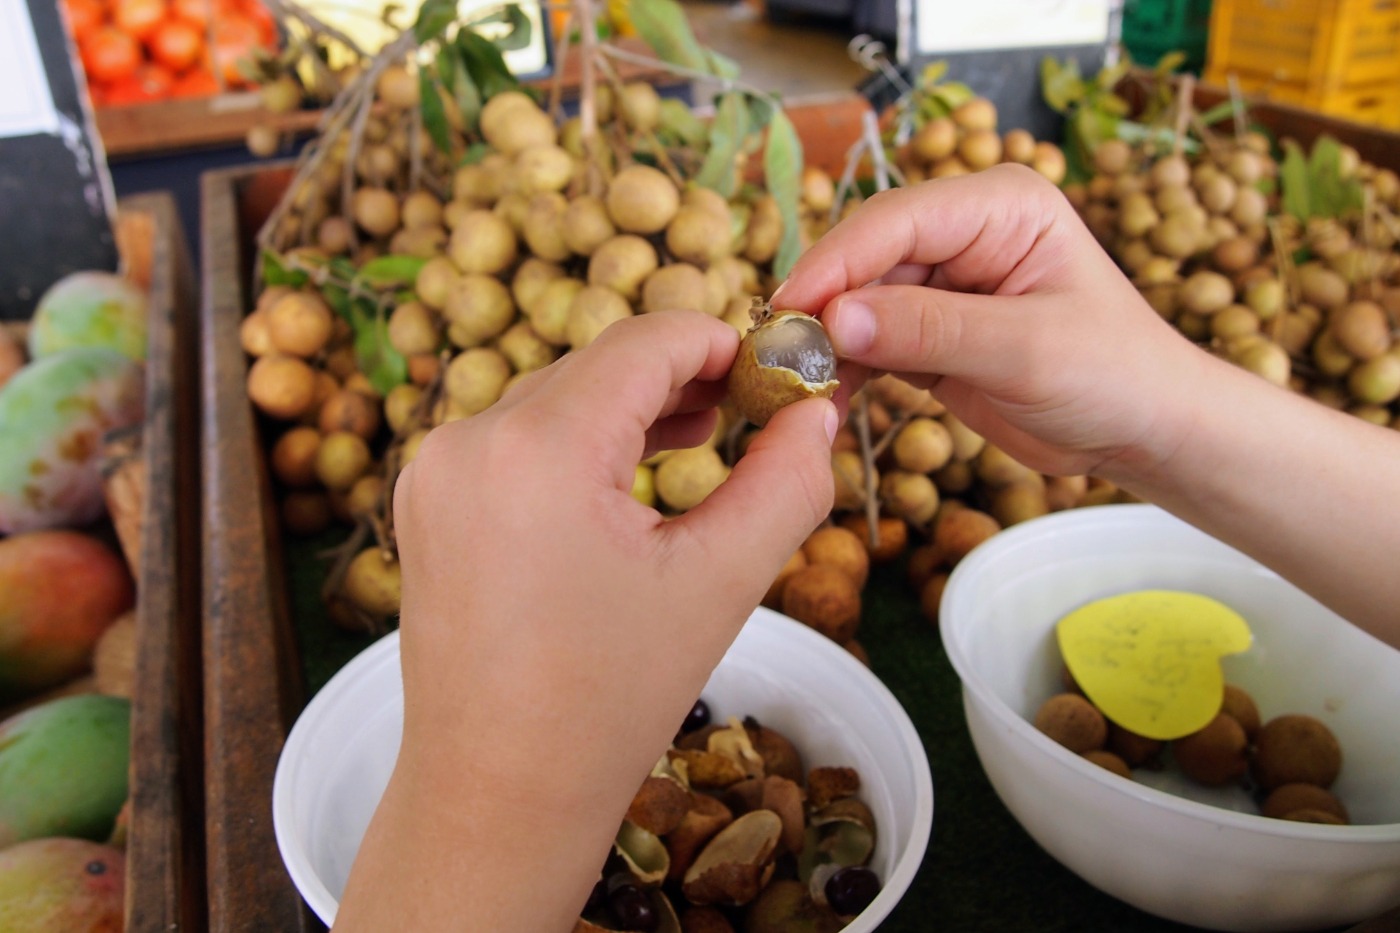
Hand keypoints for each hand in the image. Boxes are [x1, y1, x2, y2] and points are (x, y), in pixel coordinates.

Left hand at [334, 310, 836, 931]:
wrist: (497, 795)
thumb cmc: (609, 702)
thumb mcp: (720, 583)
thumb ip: (787, 481)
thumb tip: (817, 411)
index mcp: (539, 449)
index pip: (645, 342)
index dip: (721, 343)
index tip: (773, 370)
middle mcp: (469, 440)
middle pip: (598, 366)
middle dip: (680, 379)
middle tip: (750, 411)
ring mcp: (435, 470)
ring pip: (556, 399)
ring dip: (629, 409)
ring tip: (703, 435)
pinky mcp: (427, 502)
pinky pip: (516, 440)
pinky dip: (576, 443)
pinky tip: (627, 473)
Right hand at [776, 164, 1208, 482]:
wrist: (1144, 432)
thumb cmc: (1115, 375)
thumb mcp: (1026, 350)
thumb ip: (930, 330)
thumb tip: (835, 321)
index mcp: (1000, 205)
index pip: (897, 219)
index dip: (837, 262)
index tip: (788, 308)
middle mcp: (965, 233)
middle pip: (867, 258)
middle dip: (823, 305)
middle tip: (776, 354)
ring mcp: (944, 283)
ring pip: (858, 302)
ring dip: (825, 343)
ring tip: (791, 384)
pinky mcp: (930, 333)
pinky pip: (870, 343)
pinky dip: (844, 370)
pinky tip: (820, 400)